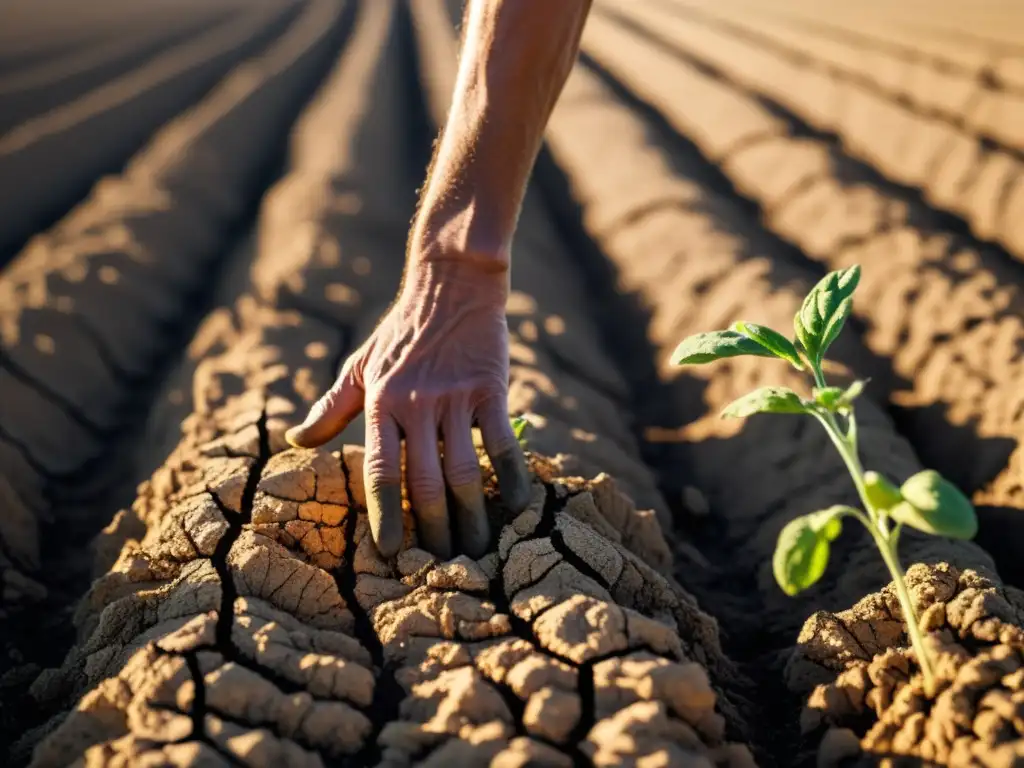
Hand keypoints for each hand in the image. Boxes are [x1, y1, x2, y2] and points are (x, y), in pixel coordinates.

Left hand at [285, 260, 530, 558]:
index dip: (385, 516)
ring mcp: (455, 397)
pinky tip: (519, 508)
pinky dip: (513, 477)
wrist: (451, 283)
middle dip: (434, 531)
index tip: (390, 554)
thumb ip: (332, 408)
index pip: (379, 473)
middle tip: (443, 566)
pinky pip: (503, 443)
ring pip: (463, 472)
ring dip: (472, 517)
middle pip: (423, 483)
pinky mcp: (490, 388)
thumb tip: (295, 441)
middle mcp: (415, 405)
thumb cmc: (402, 330)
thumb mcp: (360, 365)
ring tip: (479, 551)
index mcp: (380, 405)